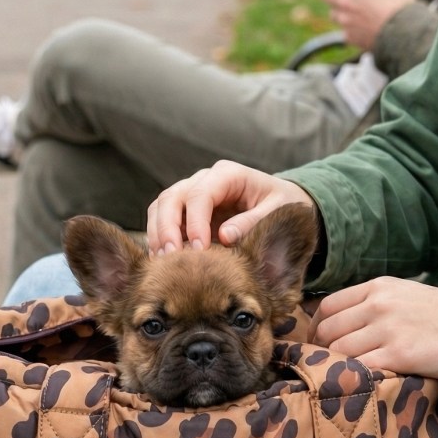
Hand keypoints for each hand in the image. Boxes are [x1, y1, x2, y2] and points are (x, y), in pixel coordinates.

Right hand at [148, 160, 317, 253]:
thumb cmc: (280, 205)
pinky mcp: (185, 211)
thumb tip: (225, 237)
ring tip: (161, 262)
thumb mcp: (276, 211)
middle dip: (167, 228)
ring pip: (160, 207)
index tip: (198, 252)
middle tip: (170, 258)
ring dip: (157, 234)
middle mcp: (204, 180)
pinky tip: (161, 262)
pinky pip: (162, 220)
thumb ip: (253, 222)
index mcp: (228, 175)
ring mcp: (191, 194)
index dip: (195, 222)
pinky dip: (158, 239)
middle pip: (171, 197)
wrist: (279, 204)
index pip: (201, 194)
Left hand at [308, 278, 437, 378]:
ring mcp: (388, 329)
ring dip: (333, 367)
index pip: (328, 305)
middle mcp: (379, 304)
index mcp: (379, 287)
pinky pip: (359, 367)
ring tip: (339, 378)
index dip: (315, 328)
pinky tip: (356, 385)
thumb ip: (376, 303)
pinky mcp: (399, 354)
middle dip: (319, 350)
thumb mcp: (408, 296)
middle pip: (327, 329)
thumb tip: (344, 322)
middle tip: (324, 367)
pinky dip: (351, 377)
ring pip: (338, 350)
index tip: (317, 344)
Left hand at [314, 0, 416, 50]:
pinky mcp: (350, 37)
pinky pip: (345, 29)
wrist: (408, 33)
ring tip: (364, 9)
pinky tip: (369, 24)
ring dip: (344, 9)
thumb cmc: (402, 0)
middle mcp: (344, 2)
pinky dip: (353, 26)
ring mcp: (345, 22)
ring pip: (335, 13)